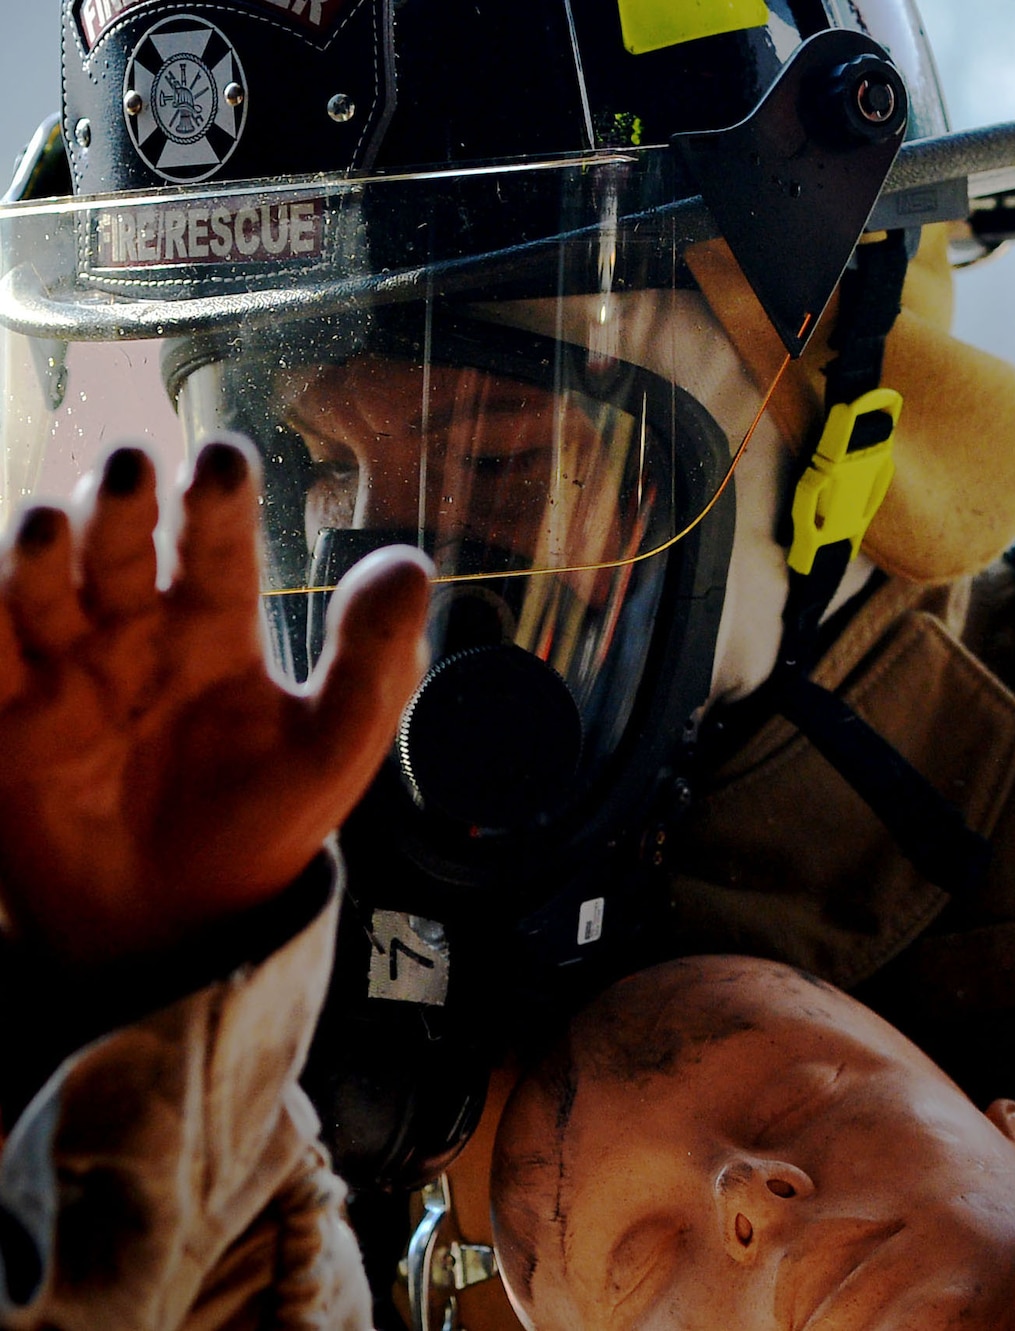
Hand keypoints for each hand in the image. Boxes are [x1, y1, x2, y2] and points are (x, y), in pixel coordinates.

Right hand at [0, 440, 430, 967]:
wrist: (181, 922)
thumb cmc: (262, 826)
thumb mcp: (332, 748)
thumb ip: (374, 661)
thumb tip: (409, 565)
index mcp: (216, 628)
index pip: (219, 545)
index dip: (218, 498)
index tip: (221, 456)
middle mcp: (135, 631)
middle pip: (121, 546)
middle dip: (121, 505)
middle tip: (129, 469)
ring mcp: (64, 671)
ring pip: (40, 587)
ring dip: (37, 551)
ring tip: (50, 525)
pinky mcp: (7, 718)